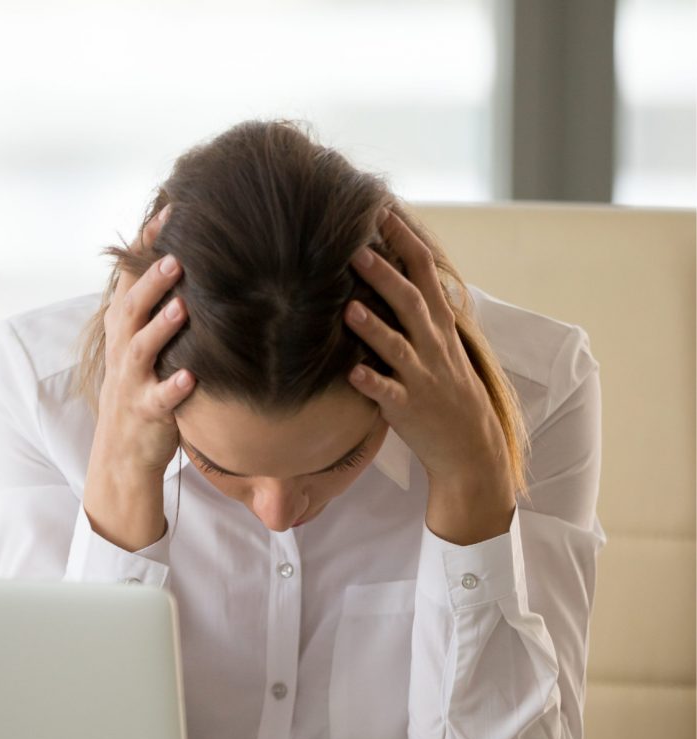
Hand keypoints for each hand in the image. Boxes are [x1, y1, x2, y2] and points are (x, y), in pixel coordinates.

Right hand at [83, 205, 193, 550]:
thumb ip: (162, 301)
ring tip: (184, 307)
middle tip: (177, 254)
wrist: (124, 449)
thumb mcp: (146, 339)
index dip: (146, 243)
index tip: (171, 209)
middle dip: (152, 279)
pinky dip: (174, 388)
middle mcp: (123, 346)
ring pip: (142, 348)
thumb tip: (194, 254)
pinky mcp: (147, 411)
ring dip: (161, 328)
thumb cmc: (146, 383)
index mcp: (124, 323)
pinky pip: (160, 399)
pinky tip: (191, 377)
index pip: (131, 274)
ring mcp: (133, 379)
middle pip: (133, 305)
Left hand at [345, 209, 514, 543]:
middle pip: (409, 302)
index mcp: (439, 324)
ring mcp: (422, 376)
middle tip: (356, 248)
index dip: (404, 239)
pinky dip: (371, 382)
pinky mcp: (409, 407)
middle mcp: (433, 345)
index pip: (424, 271)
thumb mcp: (441, 343)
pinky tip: (351, 372)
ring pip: (397, 347)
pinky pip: (388, 393)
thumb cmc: (448, 389)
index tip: (381, 210)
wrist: (470, 446)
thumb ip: (419, 309)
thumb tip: (391, 268)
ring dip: (374, 327)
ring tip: (348, 309)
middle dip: (384, 274)